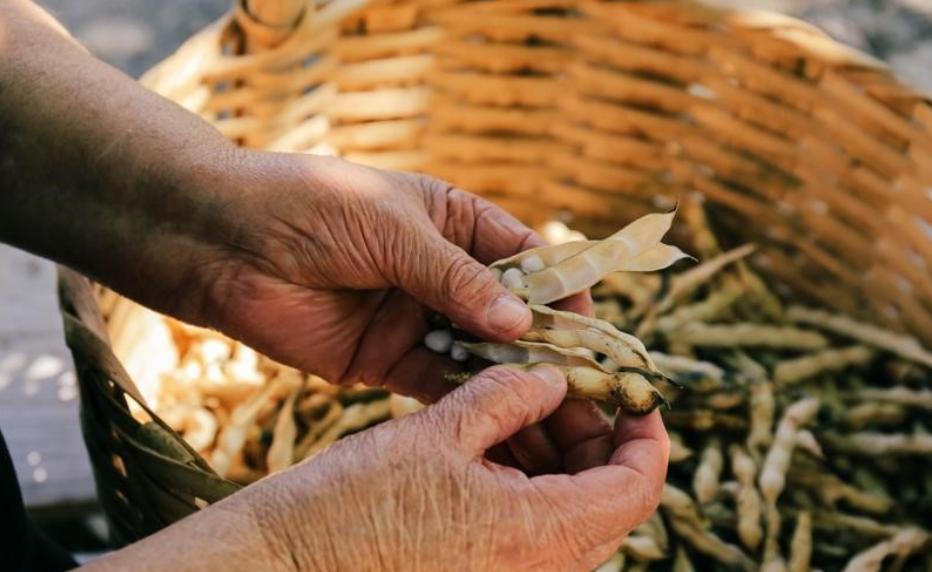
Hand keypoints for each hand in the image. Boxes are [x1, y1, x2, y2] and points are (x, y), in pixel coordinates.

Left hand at [191, 152, 579, 398]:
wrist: (220, 242)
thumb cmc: (310, 207)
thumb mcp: (393, 230)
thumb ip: (455, 278)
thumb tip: (522, 323)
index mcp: (455, 222)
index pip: (525, 256)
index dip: (560, 288)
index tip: (587, 323)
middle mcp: (444, 273)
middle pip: (511, 313)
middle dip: (545, 345)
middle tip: (581, 382)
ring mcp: (417, 317)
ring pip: (481, 354)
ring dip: (515, 380)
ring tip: (554, 408)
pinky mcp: (386, 360)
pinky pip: (439, 383)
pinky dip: (469, 400)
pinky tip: (499, 415)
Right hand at [246, 365, 668, 571]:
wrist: (284, 569)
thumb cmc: (352, 504)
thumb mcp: (438, 433)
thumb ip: (507, 398)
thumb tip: (553, 379)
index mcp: (542, 535)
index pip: (638, 486)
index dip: (647, 433)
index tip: (633, 392)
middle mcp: (540, 570)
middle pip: (606, 499)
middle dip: (592, 434)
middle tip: (561, 382)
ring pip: (567, 513)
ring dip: (556, 455)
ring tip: (521, 399)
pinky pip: (530, 530)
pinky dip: (526, 481)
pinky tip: (494, 436)